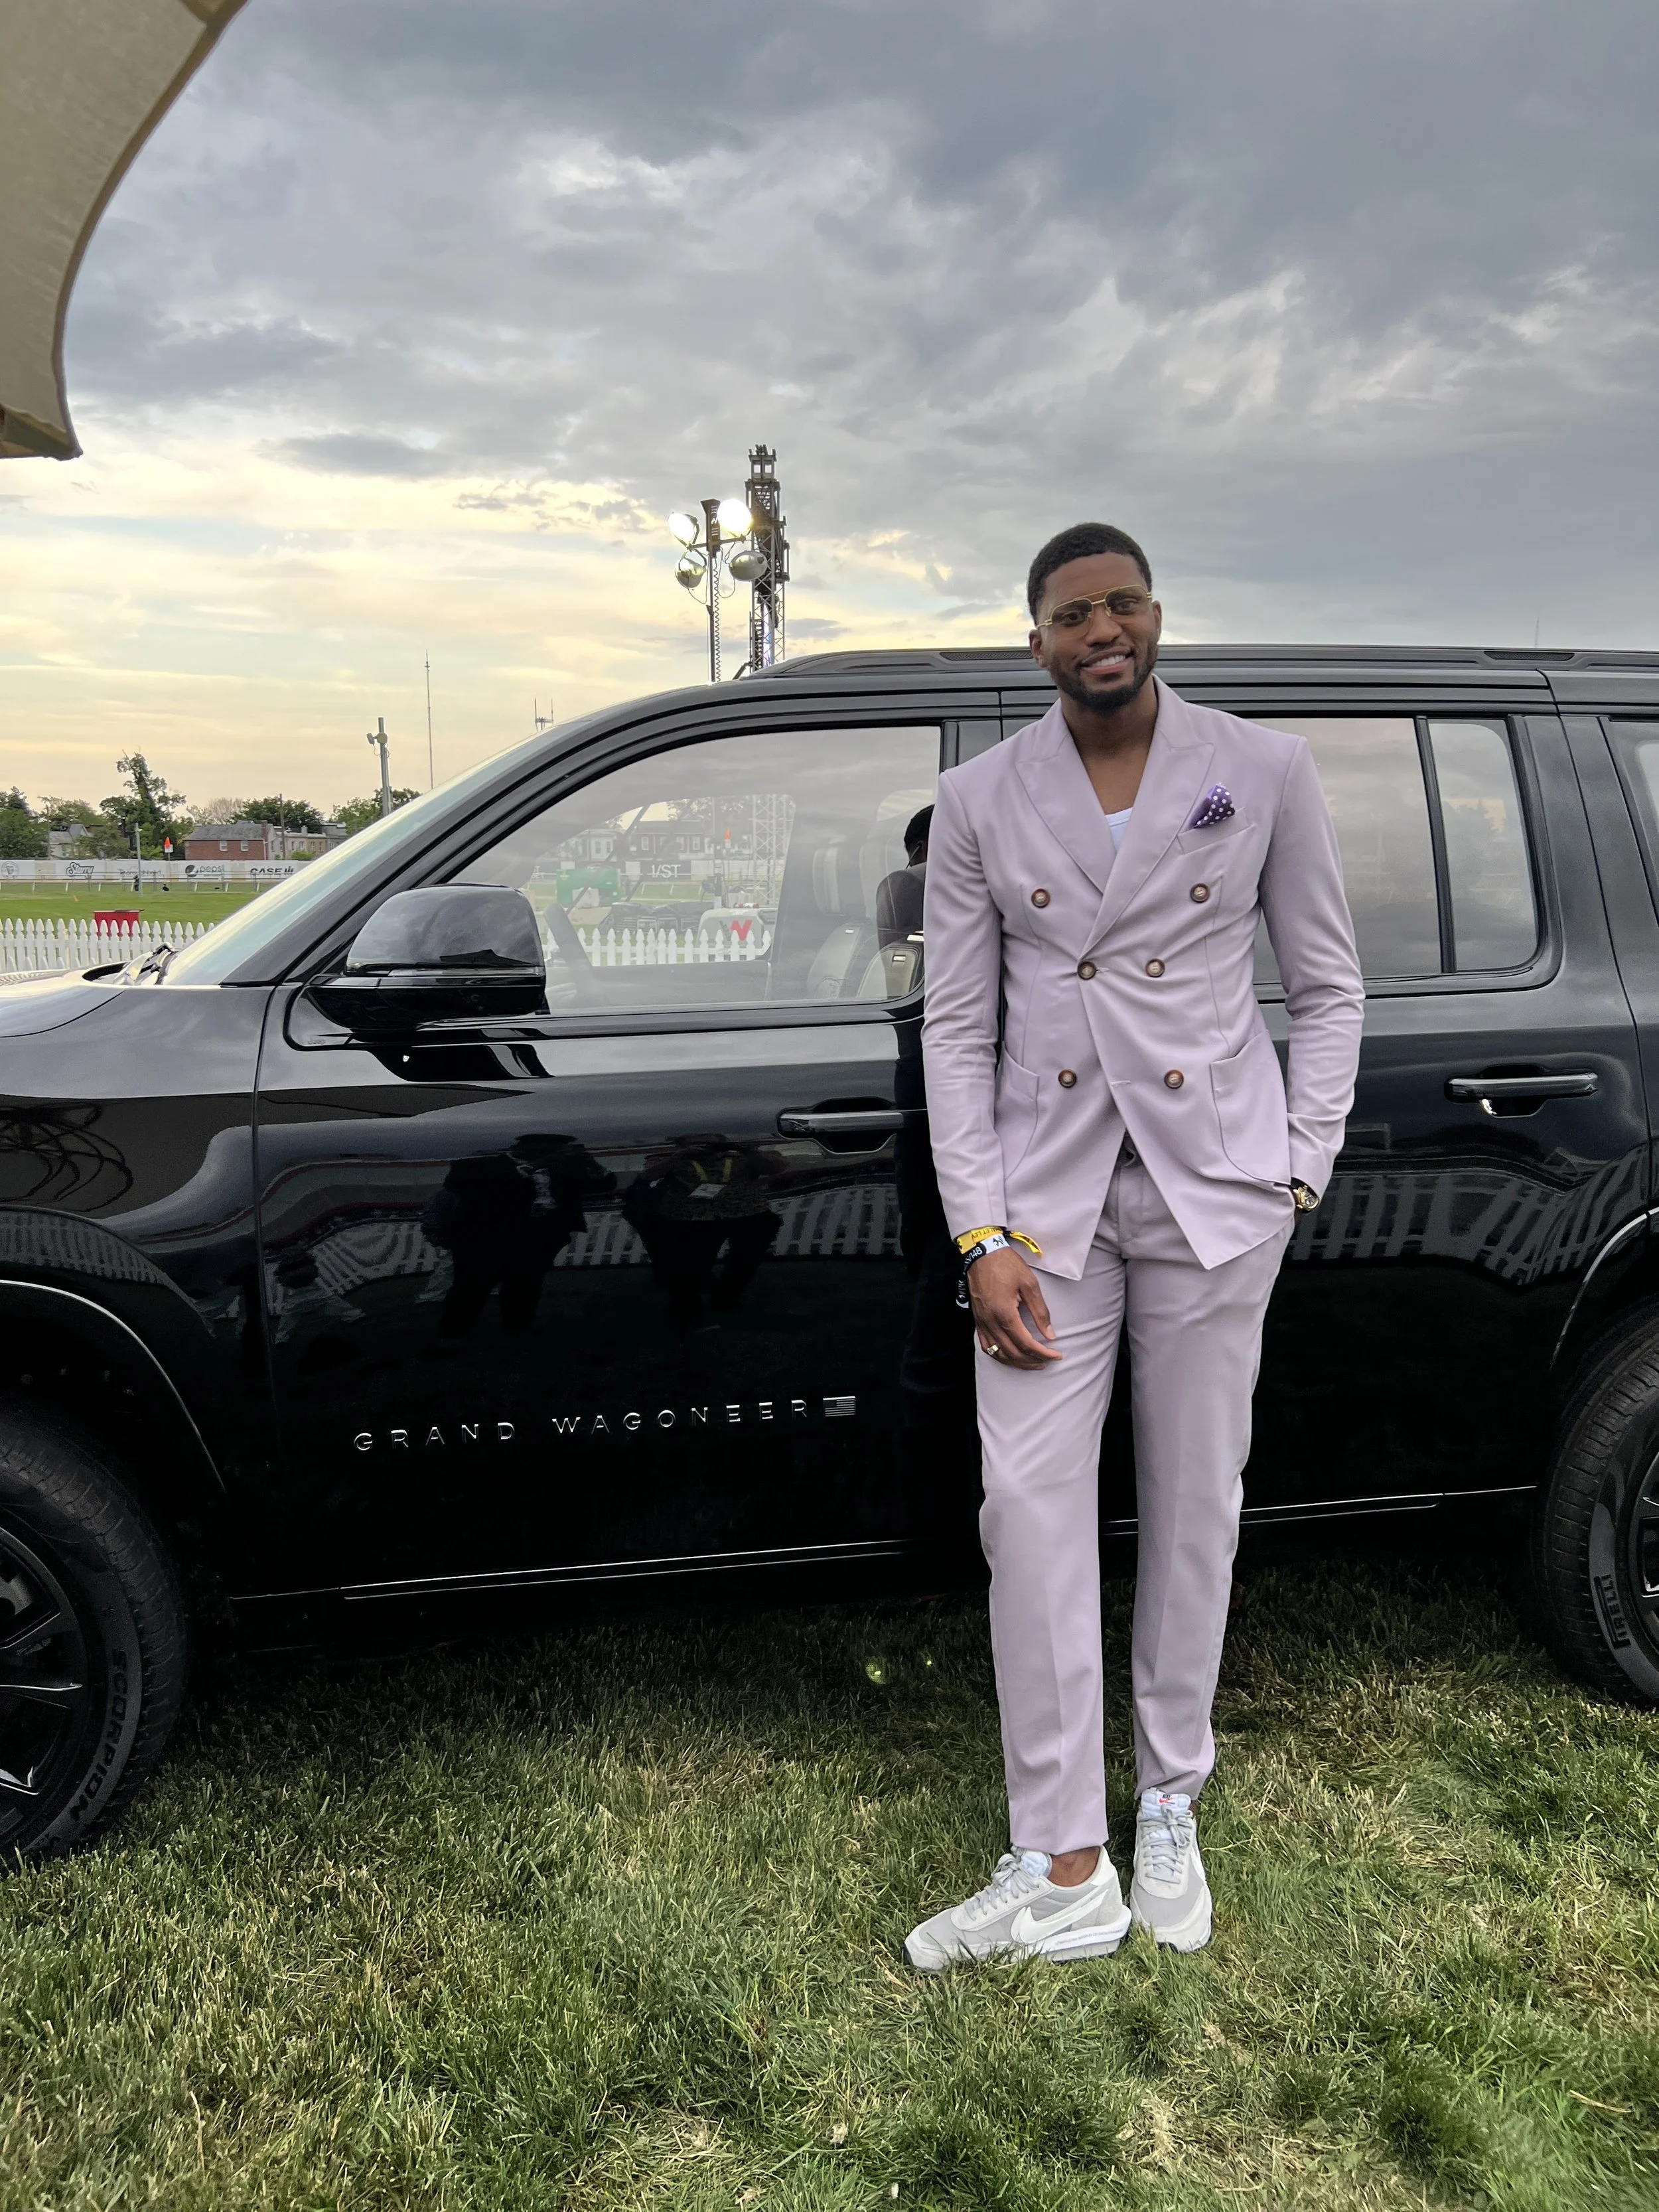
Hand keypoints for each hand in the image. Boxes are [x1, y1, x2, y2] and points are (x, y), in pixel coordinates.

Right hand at [967, 1248, 1061, 1369]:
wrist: (982, 1253)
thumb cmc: (1007, 1265)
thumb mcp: (1030, 1284)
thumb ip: (1040, 1312)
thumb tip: (1050, 1334)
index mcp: (1004, 1313)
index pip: (1026, 1343)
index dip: (1043, 1353)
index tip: (1057, 1355)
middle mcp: (990, 1322)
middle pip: (1012, 1353)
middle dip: (1032, 1361)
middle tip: (1048, 1360)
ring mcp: (981, 1323)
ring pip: (998, 1353)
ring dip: (1017, 1362)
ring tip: (1033, 1363)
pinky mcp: (977, 1320)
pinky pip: (986, 1346)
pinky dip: (999, 1355)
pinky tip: (1010, 1356)